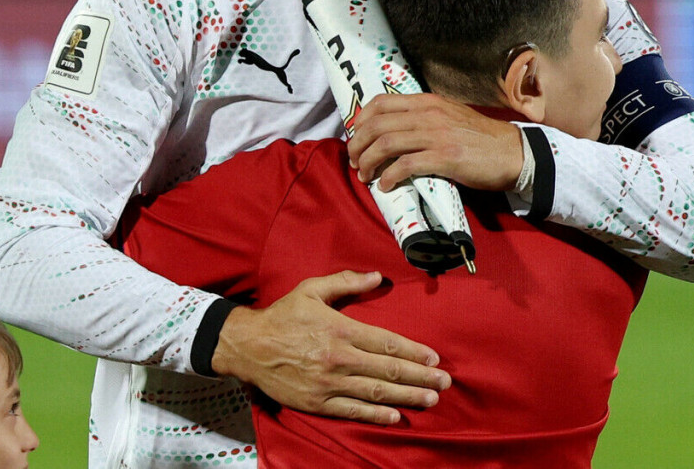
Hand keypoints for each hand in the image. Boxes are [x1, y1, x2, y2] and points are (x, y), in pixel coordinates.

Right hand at [211, 270, 450, 423]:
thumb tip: (377, 277)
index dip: (413, 352)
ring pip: (374, 393)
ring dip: (406, 397)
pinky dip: (375, 416)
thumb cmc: (282, 315)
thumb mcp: (312, 289)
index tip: (434, 358)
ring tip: (430, 399)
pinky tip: (396, 417)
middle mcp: (338, 358)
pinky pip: (352, 411)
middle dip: (420, 376)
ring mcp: (328, 383)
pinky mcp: (316, 402)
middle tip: (445, 382)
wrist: (248, 346)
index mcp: (340, 329)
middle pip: (387, 370)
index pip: (386, 343)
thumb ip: (346, 282)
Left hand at [346, 94, 522, 191]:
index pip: (381, 102)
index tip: (355, 136)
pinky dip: (389, 176)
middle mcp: (429, 114)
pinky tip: (386, 185)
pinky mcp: (445, 158)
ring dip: (368, 162)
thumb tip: (394, 131)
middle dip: (357, 144)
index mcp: (428, 102)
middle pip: (377, 124)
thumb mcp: (449, 116)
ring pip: (386, 144)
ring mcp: (436, 135)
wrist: (513, 152)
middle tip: (354, 161)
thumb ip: (424, 118)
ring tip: (364, 175)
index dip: (360, 120)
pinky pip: (406, 165)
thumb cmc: (480, 139)